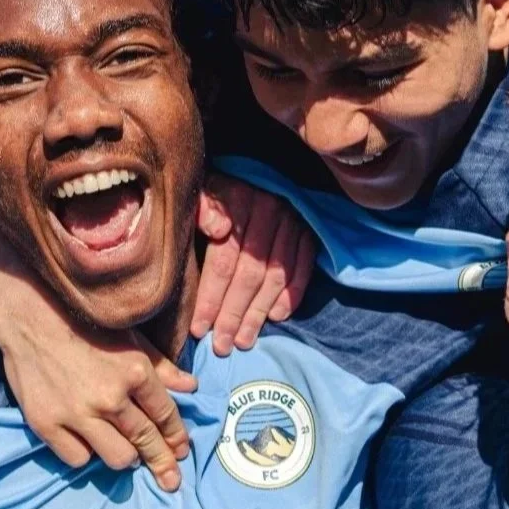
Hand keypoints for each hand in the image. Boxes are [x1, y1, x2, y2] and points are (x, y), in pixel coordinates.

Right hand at [0, 224, 198, 492]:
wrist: (31, 319)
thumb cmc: (86, 325)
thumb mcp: (131, 339)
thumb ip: (162, 367)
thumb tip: (191, 387)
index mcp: (135, 372)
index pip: (165, 415)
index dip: (176, 437)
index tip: (182, 452)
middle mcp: (110, 397)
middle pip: (145, 441)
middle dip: (162, 463)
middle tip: (171, 480)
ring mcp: (78, 414)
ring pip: (116, 458)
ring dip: (125, 457)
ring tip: (126, 452)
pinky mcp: (48, 425)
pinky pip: (78, 459)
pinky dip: (86, 454)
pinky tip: (89, 442)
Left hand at [192, 173, 316, 354]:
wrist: (264, 162)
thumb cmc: (223, 185)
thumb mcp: (205, 187)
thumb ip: (204, 208)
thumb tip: (216, 227)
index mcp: (238, 202)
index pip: (224, 260)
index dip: (211, 297)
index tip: (199, 328)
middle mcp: (270, 212)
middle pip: (250, 275)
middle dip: (234, 315)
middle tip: (222, 346)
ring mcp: (294, 222)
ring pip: (275, 277)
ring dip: (259, 313)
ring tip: (244, 340)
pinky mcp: (309, 230)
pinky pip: (302, 269)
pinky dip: (292, 295)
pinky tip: (277, 316)